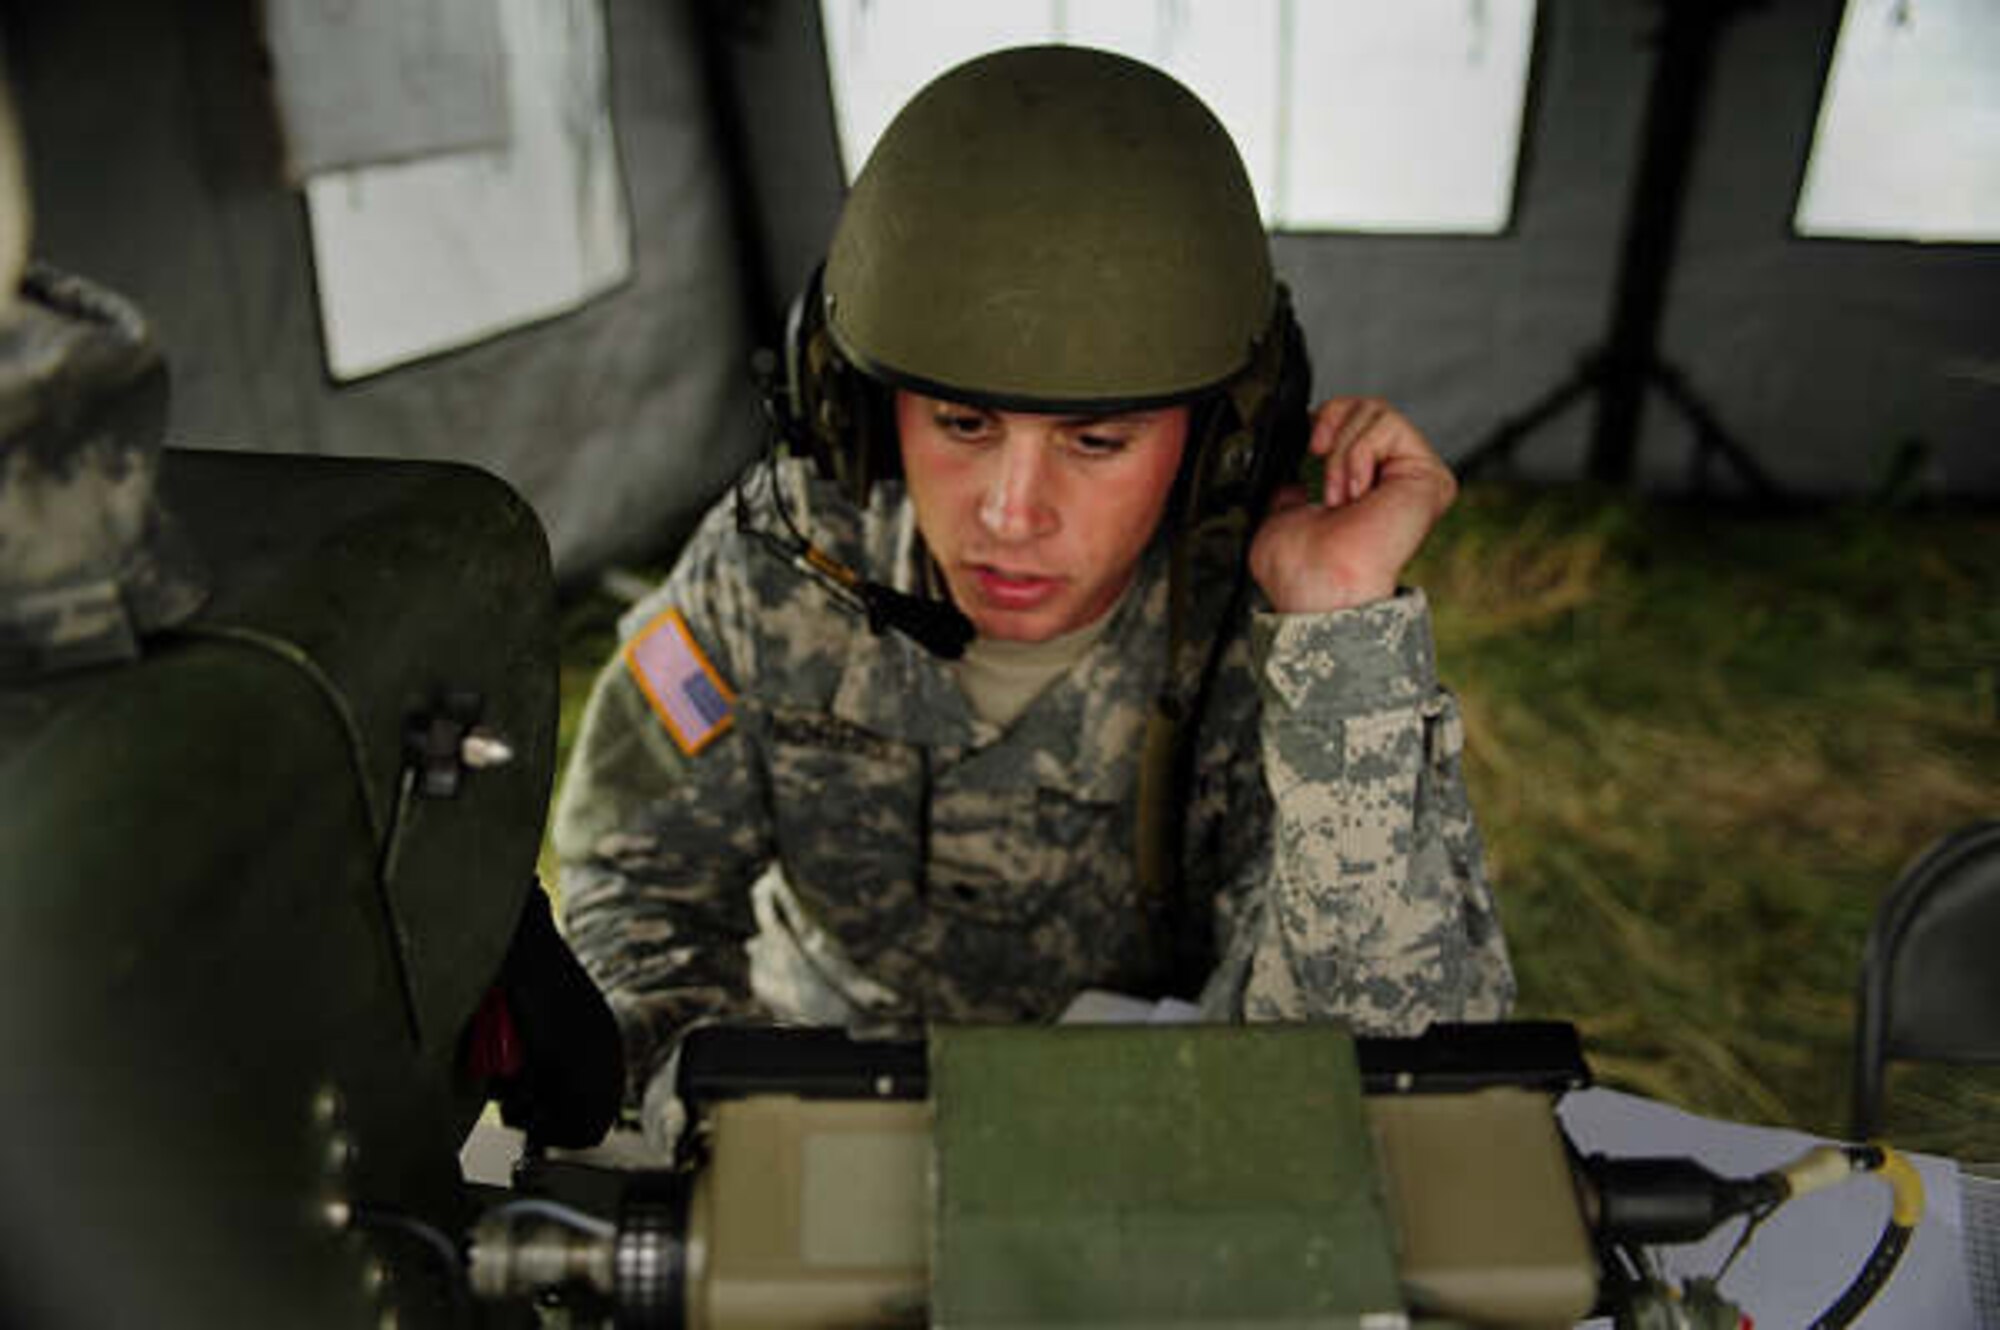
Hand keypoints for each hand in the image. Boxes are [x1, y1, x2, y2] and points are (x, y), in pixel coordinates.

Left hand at [1247, 397, 1457, 613]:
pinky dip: (1359, 454)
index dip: (1324, 419)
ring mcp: (1415, 476)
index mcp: (1364, 487)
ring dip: (1343, 452)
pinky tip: (1358, 493)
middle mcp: (1394, 478)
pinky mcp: (1429, 475)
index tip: (1306, 446)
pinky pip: (1388, 426)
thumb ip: (1292, 486)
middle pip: (1365, 405)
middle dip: (1332, 430)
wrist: (1317, 581)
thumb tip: (1290, 472)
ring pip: (1375, 411)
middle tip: (1322, 473)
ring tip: (1340, 494)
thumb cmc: (1300, 567)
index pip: (1352, 420)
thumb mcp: (1281, 512)